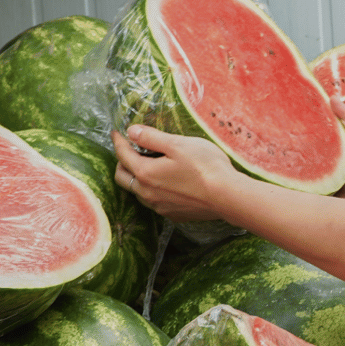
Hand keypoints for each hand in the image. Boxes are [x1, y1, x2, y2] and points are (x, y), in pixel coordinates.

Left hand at [112, 126, 237, 221]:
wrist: (228, 197)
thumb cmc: (205, 167)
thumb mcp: (178, 144)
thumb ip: (151, 137)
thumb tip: (131, 131)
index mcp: (145, 173)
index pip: (123, 155)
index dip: (118, 141)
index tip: (116, 133)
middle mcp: (148, 193)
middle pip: (123, 178)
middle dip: (121, 162)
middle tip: (128, 151)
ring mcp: (160, 207)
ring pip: (138, 192)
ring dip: (136, 179)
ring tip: (146, 167)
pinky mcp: (174, 214)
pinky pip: (154, 202)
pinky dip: (152, 191)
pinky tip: (164, 184)